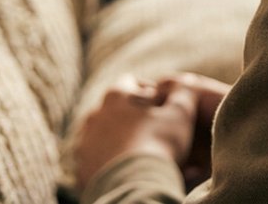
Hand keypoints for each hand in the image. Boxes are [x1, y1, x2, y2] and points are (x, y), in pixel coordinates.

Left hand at [74, 73, 229, 190]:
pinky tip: (132, 171)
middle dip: (134, 119)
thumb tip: (186, 82)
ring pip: (106, 137)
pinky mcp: (82, 168)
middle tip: (156, 133)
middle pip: (117, 111)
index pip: (131, 82)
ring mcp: (84, 143)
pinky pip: (99, 162)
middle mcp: (94, 116)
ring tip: (145, 155)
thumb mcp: (180, 112)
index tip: (163, 107)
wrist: (133, 185)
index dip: (150, 93)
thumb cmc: (158, 143)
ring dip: (122, 141)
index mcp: (116, 96)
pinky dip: (113, 163)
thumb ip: (183, 92)